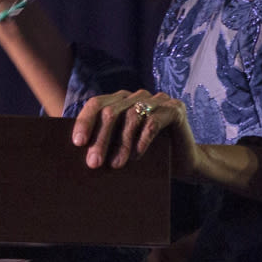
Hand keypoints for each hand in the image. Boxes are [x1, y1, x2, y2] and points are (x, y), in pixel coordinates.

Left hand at [72, 90, 199, 176]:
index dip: (85, 121)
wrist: (184, 163)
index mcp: (121, 101)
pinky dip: (143, 140)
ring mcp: (158, 101)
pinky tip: (137, 156)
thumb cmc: (149, 156)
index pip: (97, 104)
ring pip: (132, 117)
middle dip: (101, 139)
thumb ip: (104, 142)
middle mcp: (138, 96)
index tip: (78, 143)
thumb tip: (79, 150)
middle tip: (93, 163)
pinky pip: (154, 122)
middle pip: (111, 112)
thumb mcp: (121, 147)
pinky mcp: (175, 109)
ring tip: (116, 165)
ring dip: (122, 144)